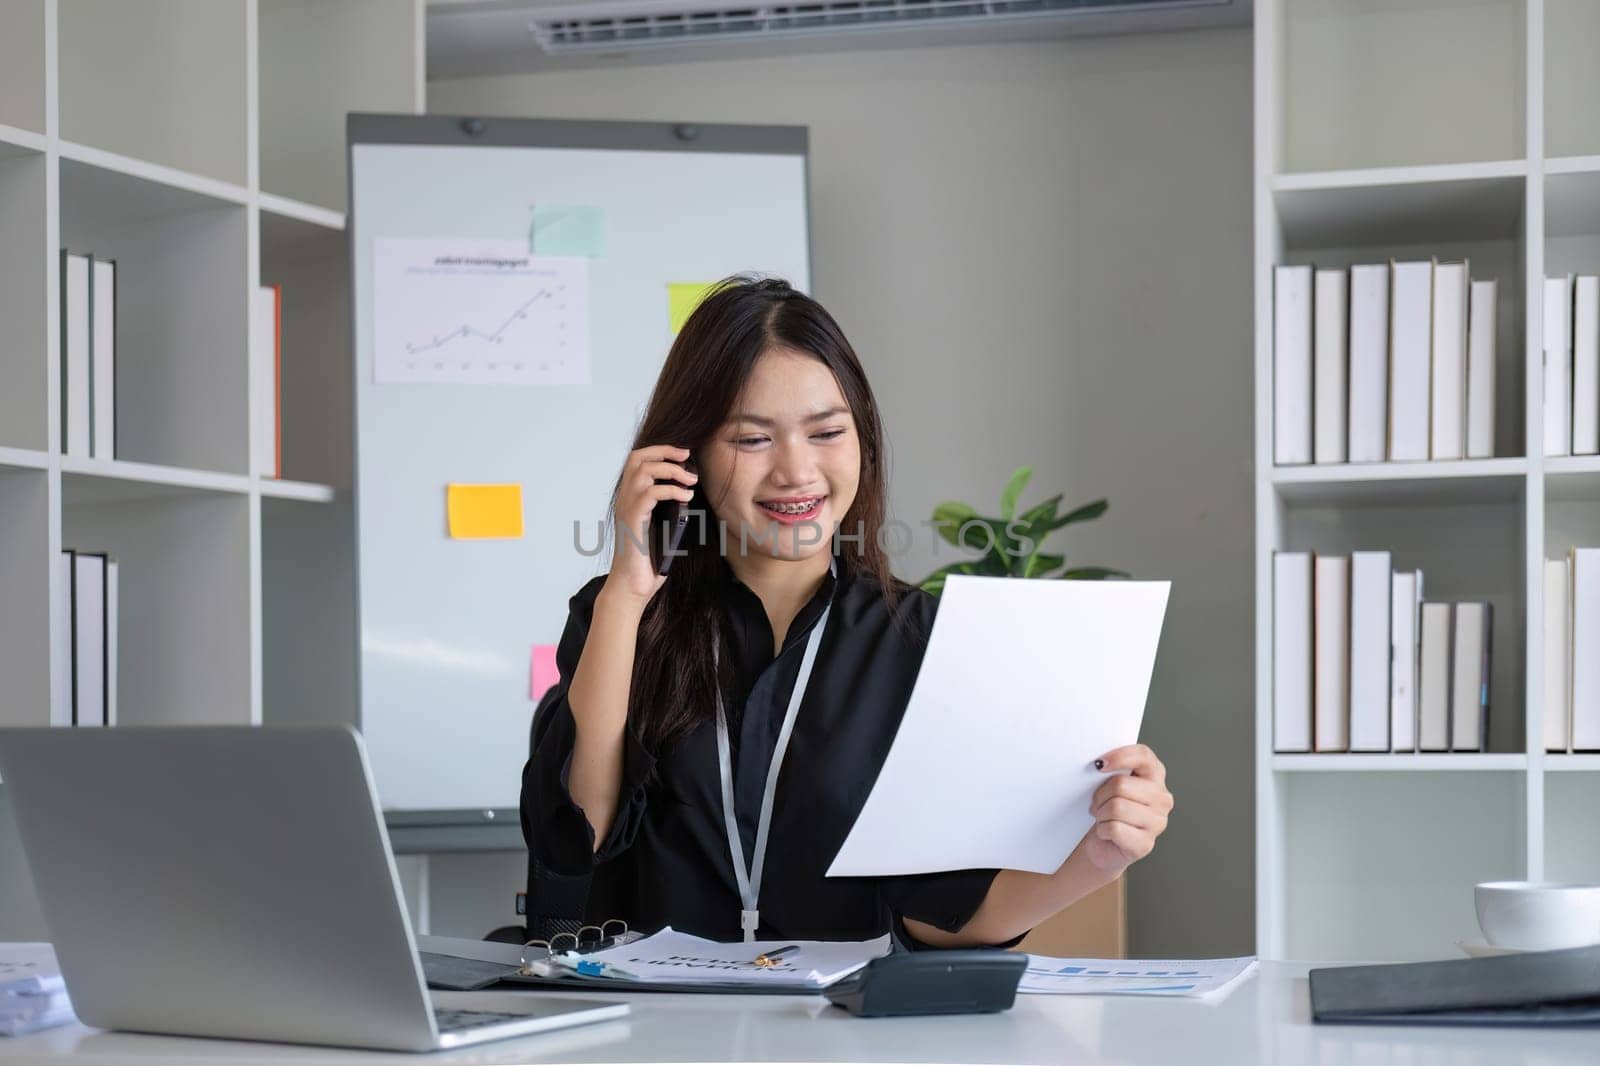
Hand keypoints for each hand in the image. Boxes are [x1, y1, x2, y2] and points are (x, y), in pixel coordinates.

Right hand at [604, 444, 697, 605]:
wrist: (632, 587)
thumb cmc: (646, 562)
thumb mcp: (662, 529)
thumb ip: (668, 511)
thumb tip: (687, 496)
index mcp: (630, 499)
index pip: (637, 461)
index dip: (660, 451)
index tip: (683, 455)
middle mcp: (624, 500)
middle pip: (637, 458)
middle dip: (664, 451)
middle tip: (687, 456)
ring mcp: (627, 509)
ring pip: (644, 470)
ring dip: (671, 470)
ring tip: (691, 480)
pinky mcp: (633, 521)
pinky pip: (651, 493)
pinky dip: (671, 490)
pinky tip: (686, 497)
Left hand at [1082, 744, 1171, 878]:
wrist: (1103, 844)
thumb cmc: (1106, 809)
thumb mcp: (1110, 783)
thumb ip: (1112, 769)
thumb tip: (1099, 764)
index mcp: (1155, 776)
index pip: (1143, 756)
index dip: (1119, 757)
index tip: (1099, 764)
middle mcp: (1162, 799)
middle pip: (1121, 784)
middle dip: (1100, 794)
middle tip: (1097, 803)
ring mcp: (1158, 823)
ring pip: (1116, 807)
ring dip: (1101, 813)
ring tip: (1102, 817)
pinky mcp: (1146, 844)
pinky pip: (1114, 828)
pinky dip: (1102, 830)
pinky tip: (1106, 832)